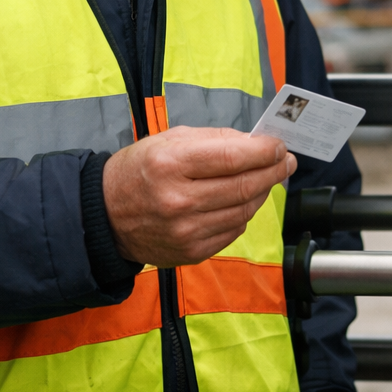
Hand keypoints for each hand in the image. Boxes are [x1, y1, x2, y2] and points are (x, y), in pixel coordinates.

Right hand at [102, 126, 295, 267]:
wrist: (105, 216)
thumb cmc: (139, 170)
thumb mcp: (169, 140)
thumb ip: (215, 139)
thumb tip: (256, 143)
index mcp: (171, 164)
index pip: (233, 157)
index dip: (264, 151)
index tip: (280, 146)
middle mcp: (178, 200)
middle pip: (244, 186)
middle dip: (273, 171)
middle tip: (286, 161)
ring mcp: (186, 231)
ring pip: (244, 211)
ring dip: (262, 192)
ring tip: (266, 178)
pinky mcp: (191, 252)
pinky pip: (233, 231)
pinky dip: (245, 213)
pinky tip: (243, 201)